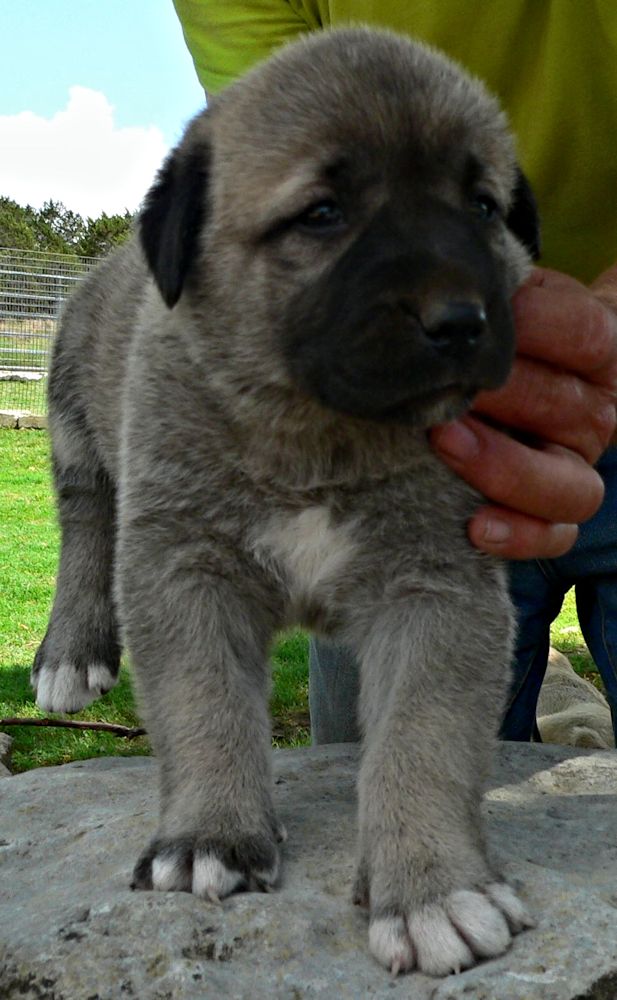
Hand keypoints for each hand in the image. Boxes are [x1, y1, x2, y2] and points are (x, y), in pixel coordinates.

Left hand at [430, 267, 616, 558]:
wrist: (542, 374)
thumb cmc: (519, 333)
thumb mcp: (523, 299)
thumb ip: (502, 295)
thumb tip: (444, 293)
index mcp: (601, 351)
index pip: (584, 333)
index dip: (531, 325)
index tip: (474, 320)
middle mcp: (597, 412)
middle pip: (561, 407)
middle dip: (496, 396)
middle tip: (438, 385)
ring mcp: (580, 466)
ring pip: (565, 486)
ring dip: (501, 467)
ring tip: (445, 444)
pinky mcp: (559, 512)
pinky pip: (554, 537)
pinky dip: (518, 536)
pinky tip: (475, 527)